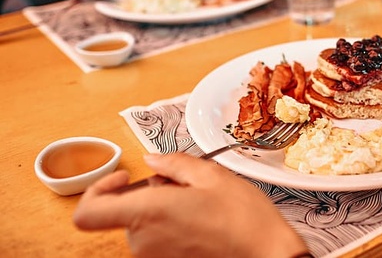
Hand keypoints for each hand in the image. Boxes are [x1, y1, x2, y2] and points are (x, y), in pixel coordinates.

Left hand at [73, 153, 308, 257]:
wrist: (267, 256)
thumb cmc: (243, 218)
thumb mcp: (212, 176)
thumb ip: (174, 164)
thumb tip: (152, 160)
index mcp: (148, 214)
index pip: (88, 213)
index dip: (97, 190)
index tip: (124, 177)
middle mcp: (143, 241)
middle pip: (125, 213)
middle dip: (150, 194)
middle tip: (185, 184)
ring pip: (144, 226)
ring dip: (164, 209)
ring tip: (201, 202)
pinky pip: (158, 241)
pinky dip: (173, 226)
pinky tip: (203, 220)